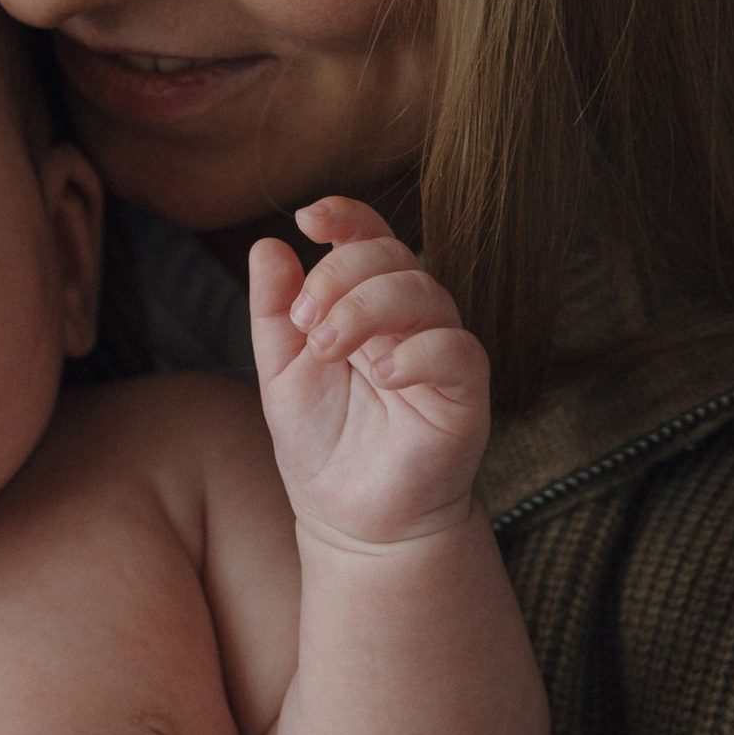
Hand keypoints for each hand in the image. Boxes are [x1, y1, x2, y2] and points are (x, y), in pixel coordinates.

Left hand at [249, 198, 491, 549]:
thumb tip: (267, 245)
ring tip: (329, 348)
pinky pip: (457, 350)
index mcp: (366, 301)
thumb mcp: (279, 372)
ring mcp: (441, 350)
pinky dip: (418, 352)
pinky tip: (384, 375)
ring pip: (426, 292)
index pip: (368, 237)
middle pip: (393, 256)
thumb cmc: (321, 442)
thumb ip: (273, 311)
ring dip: (368, 309)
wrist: (350, 518)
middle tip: (307, 325)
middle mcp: (410, 318)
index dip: (346, 216)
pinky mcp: (466, 391)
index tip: (309, 219)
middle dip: (341, 276)